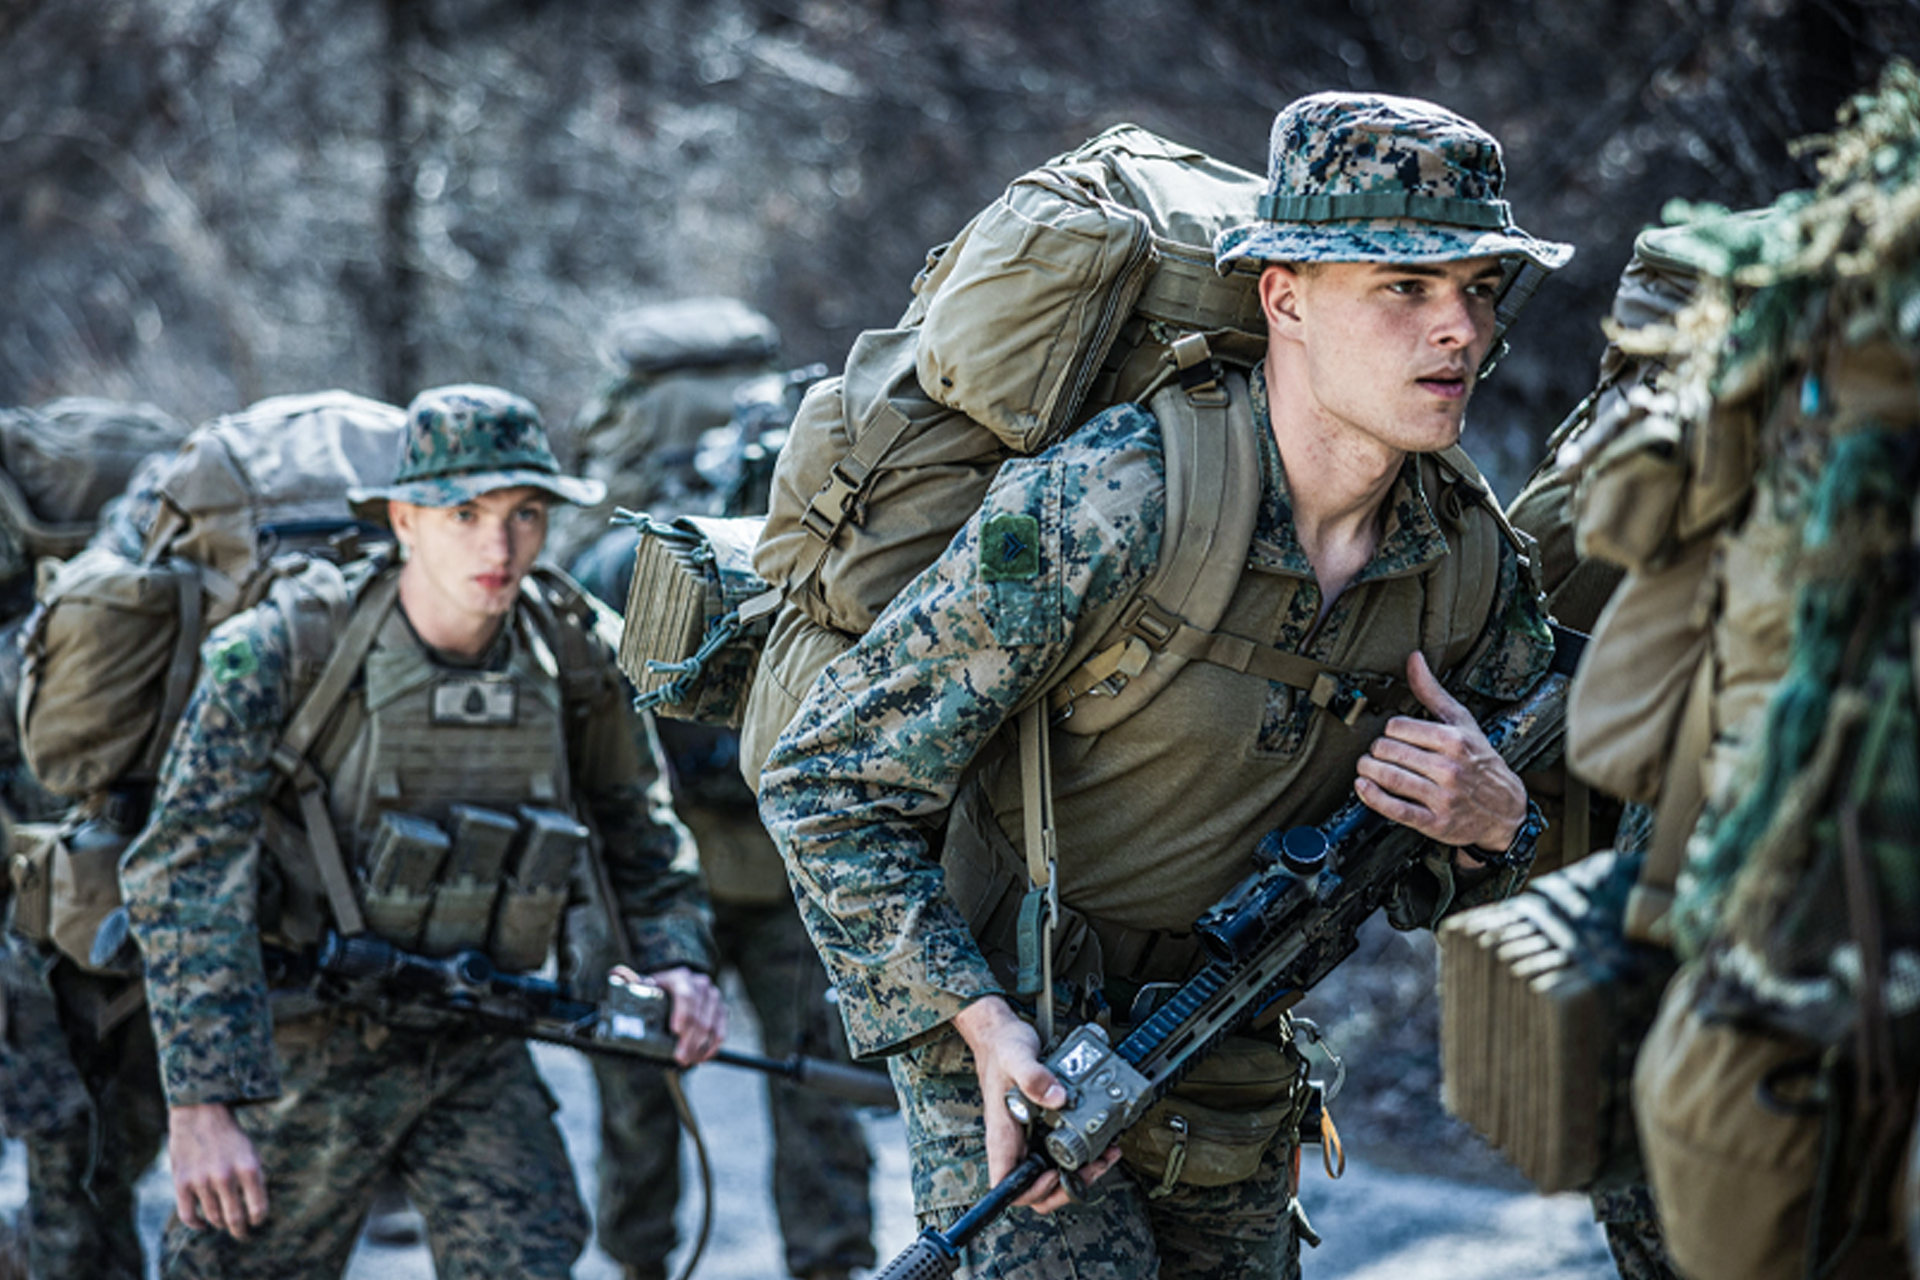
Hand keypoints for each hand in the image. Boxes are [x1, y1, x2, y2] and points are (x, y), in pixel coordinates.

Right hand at [168, 1103, 268, 1239]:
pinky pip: (189, 1216)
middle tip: (242, 1234)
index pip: (258, 1208)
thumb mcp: (251, 1152)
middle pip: (235, 1219)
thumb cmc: (230, 1137)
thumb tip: (254, 1211)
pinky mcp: (182, 1183)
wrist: (200, 1113)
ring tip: (224, 1223)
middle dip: (240, 1231)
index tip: (257, 1222)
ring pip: (214, 1218)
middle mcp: (226, 1176)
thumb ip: (253, 1180)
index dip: (259, 1220)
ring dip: (220, 1224)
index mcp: (249, 1167)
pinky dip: (197, 1225)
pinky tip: (203, 1224)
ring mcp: (202, 1180)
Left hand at [630, 965, 725, 1065]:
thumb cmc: (657, 990)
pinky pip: (721, 1031)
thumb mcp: (644, 985)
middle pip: (699, 1015)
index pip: (686, 995)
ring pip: (712, 1025)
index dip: (683, 1014)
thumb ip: (631, 983)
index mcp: (680, 977)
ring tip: (688, 1060)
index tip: (675, 1032)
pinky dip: (713, 1046)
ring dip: (700, 1046)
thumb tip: (614, 975)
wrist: (677, 984)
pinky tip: (702, 1057)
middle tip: (679, 1057)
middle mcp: (701, 984)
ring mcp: (713, 997)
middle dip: (689, 1039)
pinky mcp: (721, 1010)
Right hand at [952, 995, 1122, 1213]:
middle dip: (1067, 1187)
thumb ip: (1034, 1077)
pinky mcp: (1042, 1125)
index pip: (1008, 1184)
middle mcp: (1015, 1141)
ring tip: (1104, 1156)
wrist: (1001, 1034)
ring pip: (1052, 1172)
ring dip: (1080, 1172)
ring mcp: (1029, 1136)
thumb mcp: (1018, 1057)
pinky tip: (1100, 1139)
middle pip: (1036, 1188)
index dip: (1032, 1191)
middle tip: (1093, 1168)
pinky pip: (1061, 1150)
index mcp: (1003, 1134)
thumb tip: (1057, 1099)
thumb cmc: (1002, 1048)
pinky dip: (1082, 1152)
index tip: (1054, 1175)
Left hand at [1353, 651, 1525, 856]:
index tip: (1394, 735)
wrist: (1505, 809)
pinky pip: (1394, 808)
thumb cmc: (1481, 761)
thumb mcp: (1462, 722)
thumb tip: (1414, 658)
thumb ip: (1433, 692)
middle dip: (1377, 750)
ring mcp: (1442, 797)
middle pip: (1389, 751)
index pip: (1398, 727)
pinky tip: (1364, 787)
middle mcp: (1449, 768)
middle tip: (1378, 752)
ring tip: (1367, 766)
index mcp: (1454, 740)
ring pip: (1389, 777)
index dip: (1390, 730)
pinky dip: (1372, 796)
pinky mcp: (1434, 822)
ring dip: (1369, 770)